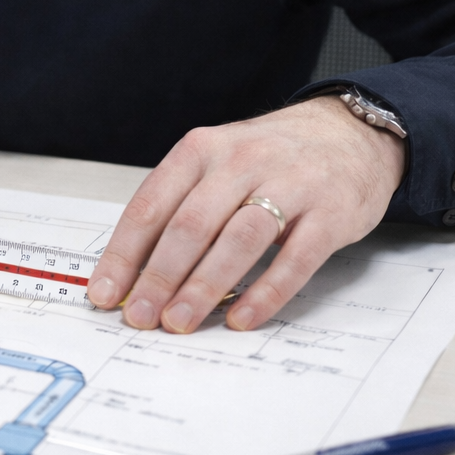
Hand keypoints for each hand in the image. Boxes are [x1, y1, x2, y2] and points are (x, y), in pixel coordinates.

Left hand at [86, 97, 404, 332]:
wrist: (349, 132)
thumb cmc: (269, 158)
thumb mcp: (216, 164)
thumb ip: (179, 207)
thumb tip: (133, 270)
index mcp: (201, 149)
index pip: (151, 205)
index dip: (124, 253)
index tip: (105, 292)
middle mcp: (241, 161)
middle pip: (190, 225)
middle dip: (158, 277)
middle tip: (139, 315)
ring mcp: (289, 185)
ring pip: (237, 240)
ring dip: (204, 286)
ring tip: (179, 321)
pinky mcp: (331, 212)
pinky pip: (294, 258)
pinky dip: (265, 292)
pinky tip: (242, 318)